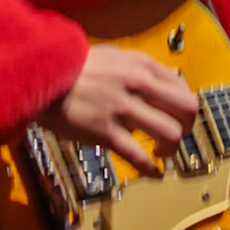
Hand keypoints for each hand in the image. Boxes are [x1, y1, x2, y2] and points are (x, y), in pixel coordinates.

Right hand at [39, 43, 198, 173]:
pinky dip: (151, 170)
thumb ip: (137, 69)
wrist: (42, 75)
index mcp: (142, 65)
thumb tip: (158, 86)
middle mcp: (139, 85)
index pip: (183, 88)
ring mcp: (123, 110)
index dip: (184, 107)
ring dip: (171, 148)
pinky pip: (139, 157)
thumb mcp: (113, 55)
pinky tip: (153, 174)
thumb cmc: (74, 66)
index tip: (177, 116)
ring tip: (161, 152)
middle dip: (187, 126)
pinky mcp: (106, 133)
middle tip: (177, 135)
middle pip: (187, 110)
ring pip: (170, 134)